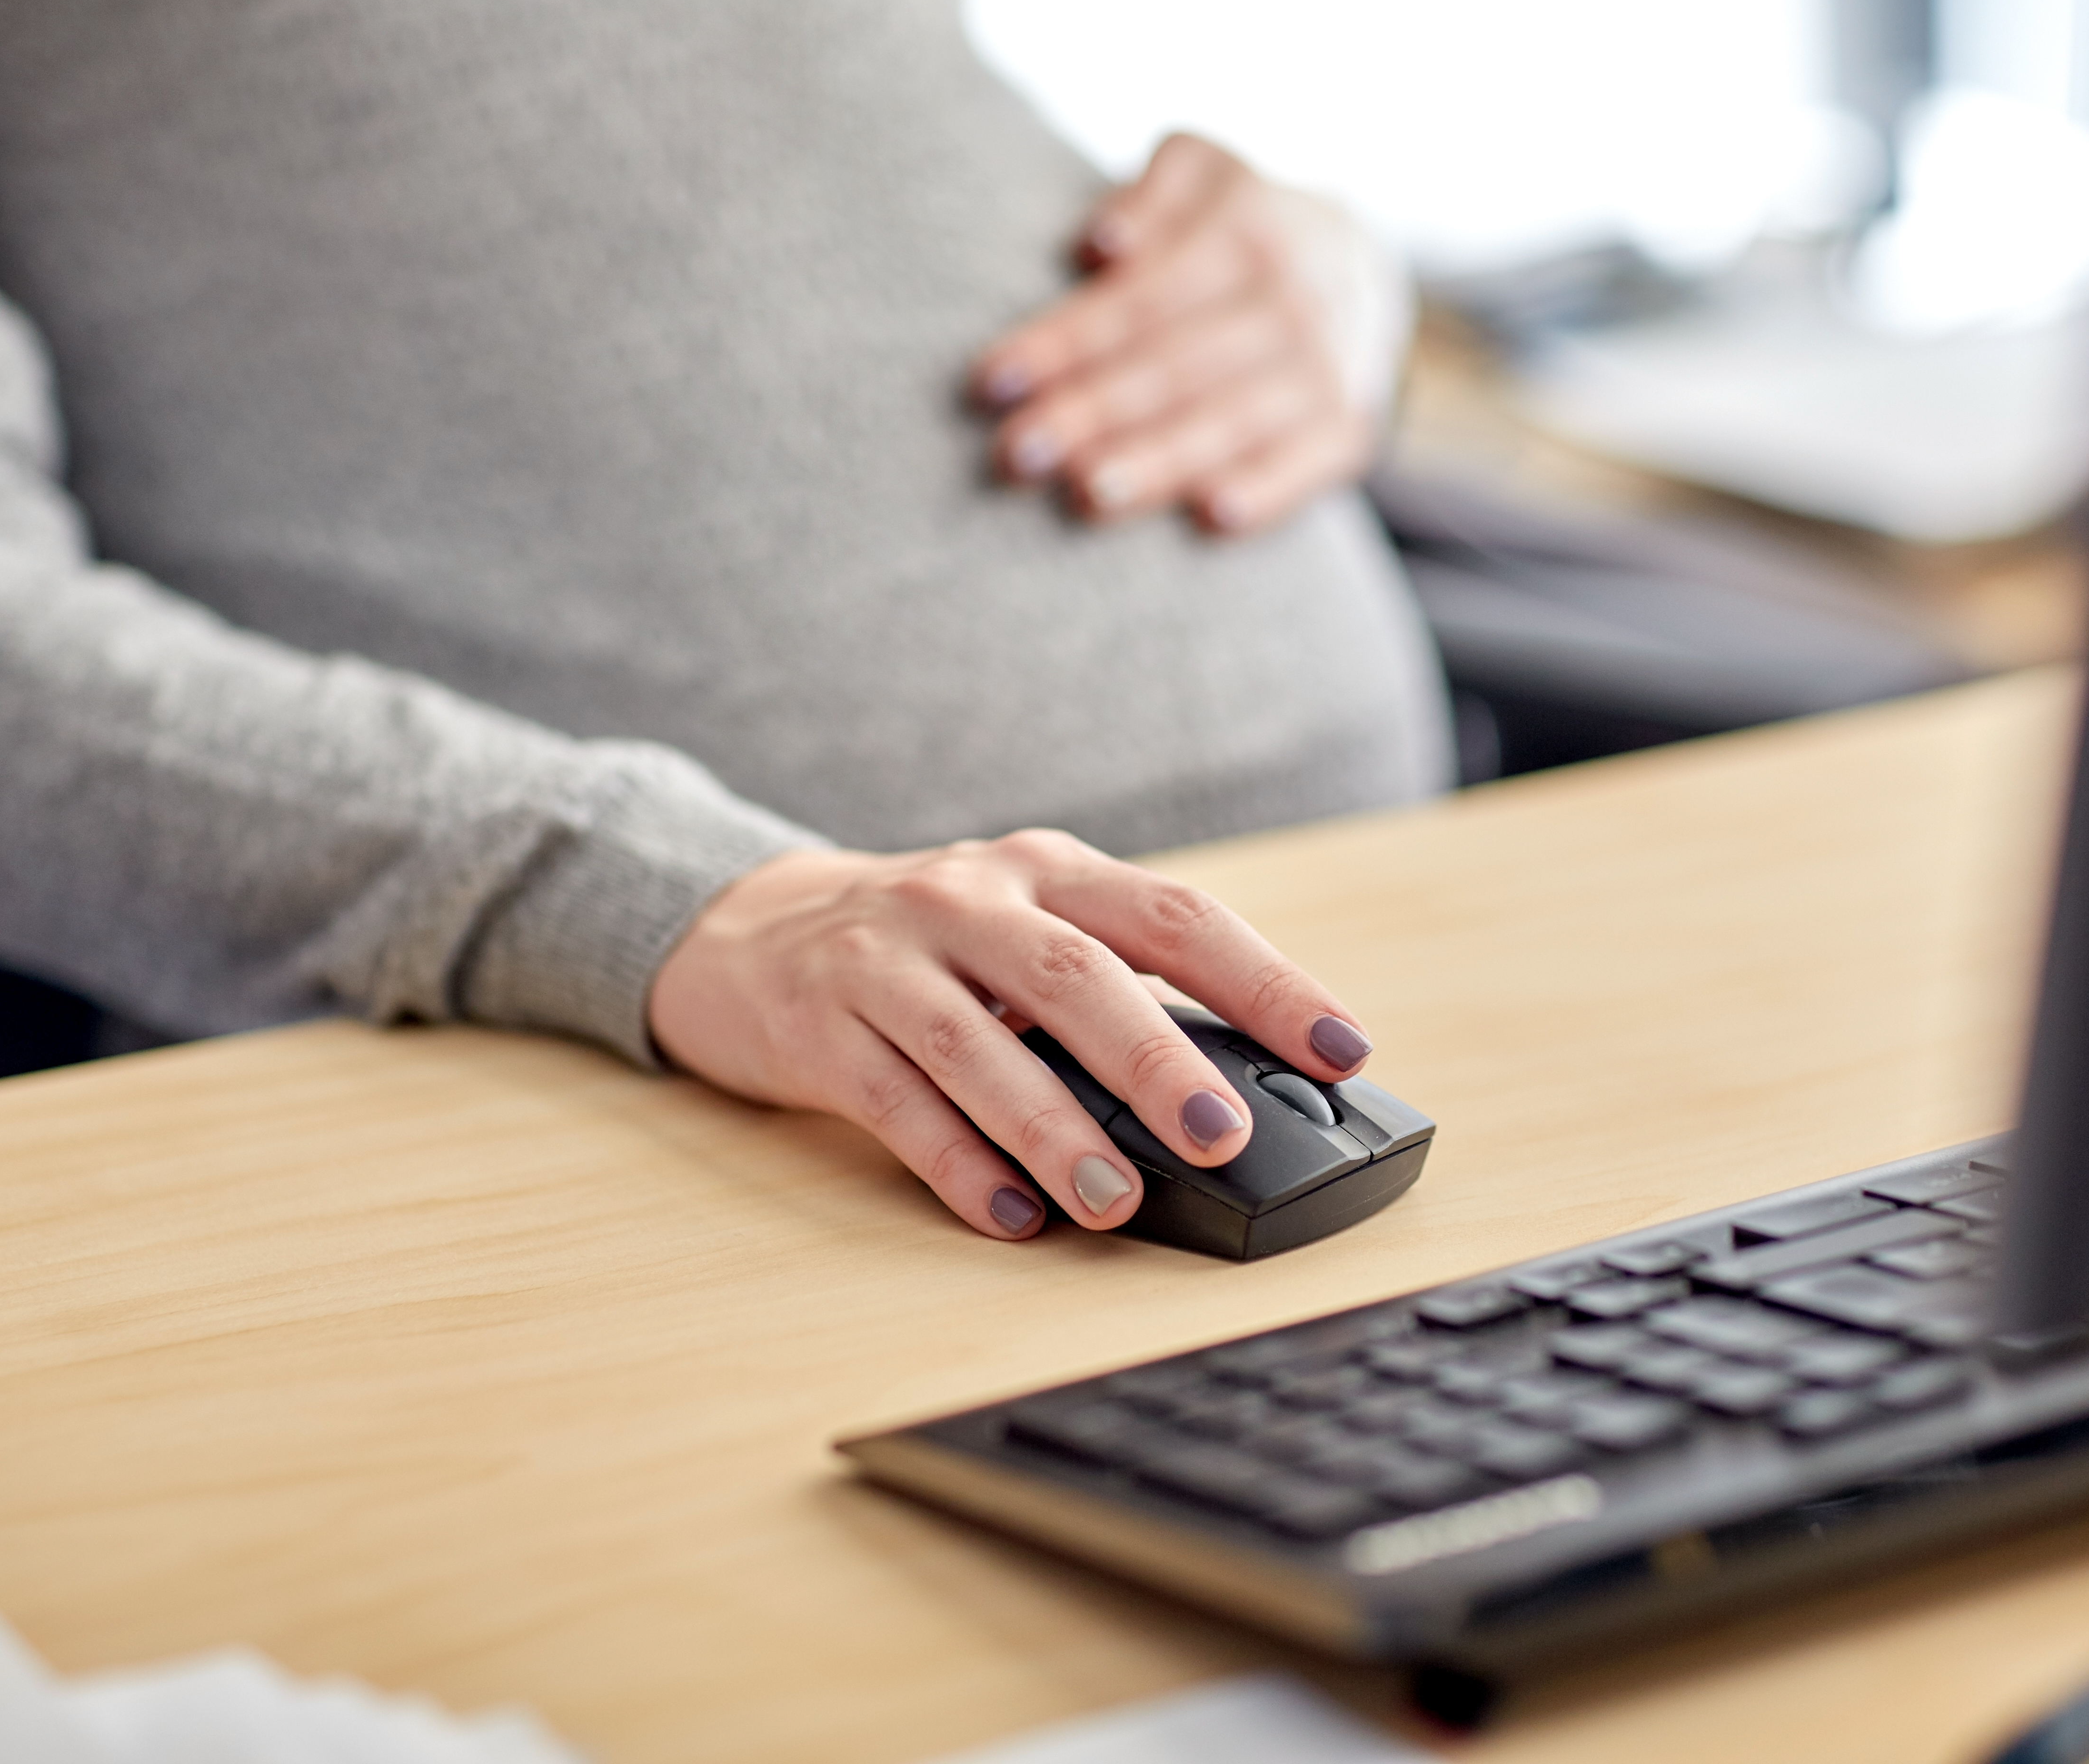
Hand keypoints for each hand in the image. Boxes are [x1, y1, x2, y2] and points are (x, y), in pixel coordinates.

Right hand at [646, 830, 1377, 1241]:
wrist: (747, 927)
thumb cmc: (930, 944)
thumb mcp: (1024, 931)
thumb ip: (1116, 988)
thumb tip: (1240, 1091)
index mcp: (1048, 872)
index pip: (1176, 917)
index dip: (1265, 983)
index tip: (1341, 1050)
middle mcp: (969, 900)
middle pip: (1078, 976)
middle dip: (1158, 1060)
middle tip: (1222, 1137)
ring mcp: (887, 959)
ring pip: (979, 1046)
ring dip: (1054, 1130)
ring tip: (1114, 1202)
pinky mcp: (818, 1026)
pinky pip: (896, 1102)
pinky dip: (958, 1165)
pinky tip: (1010, 1216)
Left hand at [972, 133, 1411, 537]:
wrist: (1363, 271)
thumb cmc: (1239, 227)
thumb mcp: (1205, 173)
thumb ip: (1154, 191)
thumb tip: (1100, 245)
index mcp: (1244, 231)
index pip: (1138, 300)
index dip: (1064, 342)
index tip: (991, 383)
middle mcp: (1290, 301)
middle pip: (1173, 367)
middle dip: (1089, 412)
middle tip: (1015, 455)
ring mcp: (1325, 369)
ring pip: (1228, 422)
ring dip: (1157, 461)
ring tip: (1086, 494)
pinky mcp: (1347, 430)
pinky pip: (1305, 466)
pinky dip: (1264, 491)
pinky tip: (1212, 516)